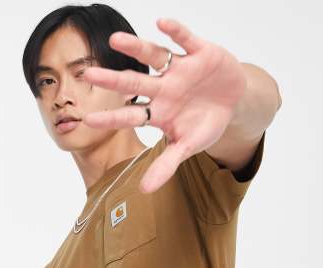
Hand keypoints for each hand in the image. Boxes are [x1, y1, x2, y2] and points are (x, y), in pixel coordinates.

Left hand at [82, 17, 246, 193]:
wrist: (234, 102)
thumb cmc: (204, 124)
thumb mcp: (187, 147)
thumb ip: (166, 165)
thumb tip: (144, 190)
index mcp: (159, 112)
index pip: (130, 116)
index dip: (110, 118)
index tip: (87, 120)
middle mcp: (164, 88)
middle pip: (134, 84)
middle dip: (112, 80)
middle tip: (87, 74)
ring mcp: (180, 69)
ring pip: (154, 56)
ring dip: (136, 48)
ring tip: (116, 39)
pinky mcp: (200, 52)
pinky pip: (185, 39)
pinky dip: (175, 31)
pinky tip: (161, 23)